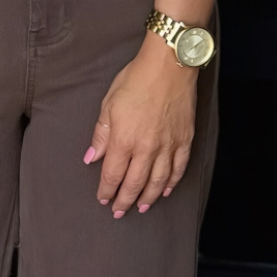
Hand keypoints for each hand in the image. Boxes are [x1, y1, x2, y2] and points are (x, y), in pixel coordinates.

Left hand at [84, 34, 197, 217]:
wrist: (169, 66)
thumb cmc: (136, 80)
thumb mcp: (109, 104)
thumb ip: (101, 134)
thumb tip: (92, 158)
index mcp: (124, 140)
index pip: (113, 174)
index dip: (107, 190)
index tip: (103, 199)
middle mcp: (146, 148)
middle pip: (134, 183)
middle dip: (124, 200)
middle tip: (119, 211)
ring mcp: (168, 146)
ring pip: (158, 182)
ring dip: (148, 197)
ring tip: (141, 207)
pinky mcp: (184, 140)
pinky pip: (178, 169)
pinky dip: (172, 183)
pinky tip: (166, 191)